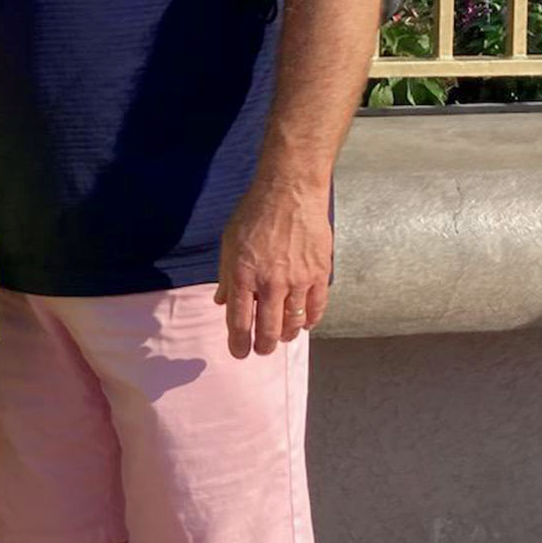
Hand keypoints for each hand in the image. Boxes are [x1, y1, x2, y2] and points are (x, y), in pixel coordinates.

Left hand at [214, 176, 333, 357]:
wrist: (290, 190)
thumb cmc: (255, 212)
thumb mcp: (229, 242)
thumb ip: (226, 276)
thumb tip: (221, 302)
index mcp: (244, 274)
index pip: (240, 322)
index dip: (239, 343)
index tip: (239, 353)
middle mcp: (271, 282)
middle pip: (268, 330)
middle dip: (263, 346)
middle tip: (261, 349)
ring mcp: (298, 280)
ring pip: (293, 324)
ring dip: (286, 336)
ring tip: (282, 337)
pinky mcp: (320, 274)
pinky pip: (316, 309)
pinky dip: (310, 321)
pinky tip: (304, 323)